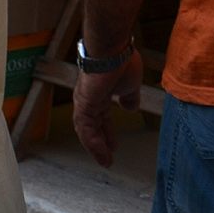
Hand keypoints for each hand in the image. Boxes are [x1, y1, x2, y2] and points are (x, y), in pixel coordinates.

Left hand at [71, 50, 143, 167]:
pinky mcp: (84, 104)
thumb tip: (130, 107)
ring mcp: (85, 102)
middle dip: (99, 144)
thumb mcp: (130, 85)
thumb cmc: (121, 61)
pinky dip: (92, 142)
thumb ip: (129, 97)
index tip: (113, 146)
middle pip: (92, 127)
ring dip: (95, 148)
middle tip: (107, 159)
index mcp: (100, 94)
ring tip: (105, 162)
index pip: (101, 118)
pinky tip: (101, 152)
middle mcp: (90, 99)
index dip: (107, 133)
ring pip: (86, 131)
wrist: (113, 50)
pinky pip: (86, 128)